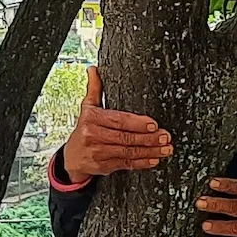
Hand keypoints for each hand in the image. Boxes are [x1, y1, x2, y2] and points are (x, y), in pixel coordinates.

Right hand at [59, 66, 169, 183]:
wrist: (71, 158)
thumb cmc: (83, 130)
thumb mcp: (87, 108)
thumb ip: (95, 89)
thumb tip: (94, 70)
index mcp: (92, 119)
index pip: (118, 120)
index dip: (137, 123)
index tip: (153, 124)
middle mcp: (94, 136)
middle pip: (126, 137)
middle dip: (148, 138)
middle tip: (165, 136)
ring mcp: (99, 153)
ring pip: (128, 152)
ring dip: (150, 151)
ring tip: (165, 148)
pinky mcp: (104, 167)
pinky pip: (126, 164)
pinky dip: (142, 163)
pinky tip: (154, 160)